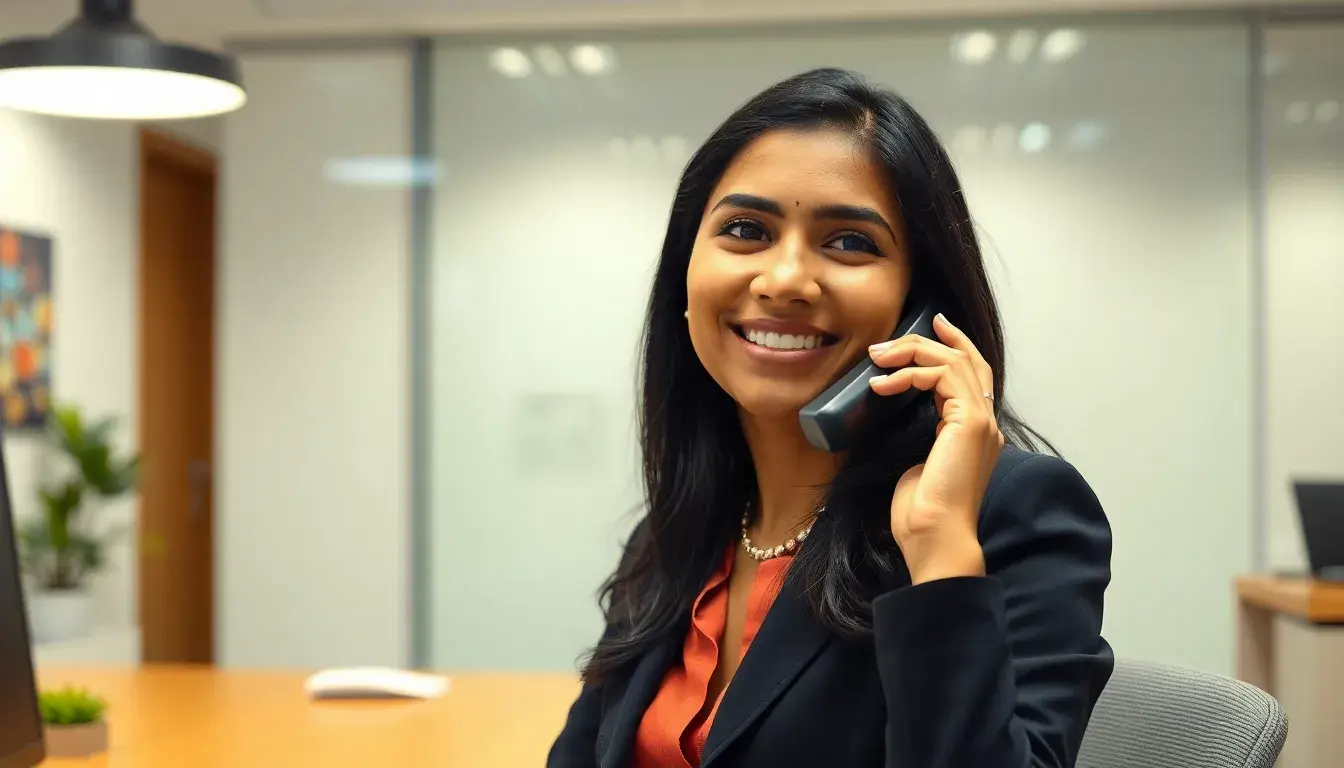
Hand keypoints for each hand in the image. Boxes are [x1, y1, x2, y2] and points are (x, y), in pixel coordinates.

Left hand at [867, 314, 1003, 583]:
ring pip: (953, 361)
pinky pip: (941, 376)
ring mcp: (982, 421)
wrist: (933, 535)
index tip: (931, 324)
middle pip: (966, 359)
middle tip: (886, 344)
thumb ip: (918, 435)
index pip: (973, 373)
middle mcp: (985, 422)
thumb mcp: (915, 462)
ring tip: (877, 360)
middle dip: (926, 342)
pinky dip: (910, 374)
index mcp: (976, 431)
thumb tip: (894, 415)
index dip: (954, 343)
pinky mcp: (969, 422)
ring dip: (911, 353)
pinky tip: (883, 385)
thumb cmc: (920, 512)